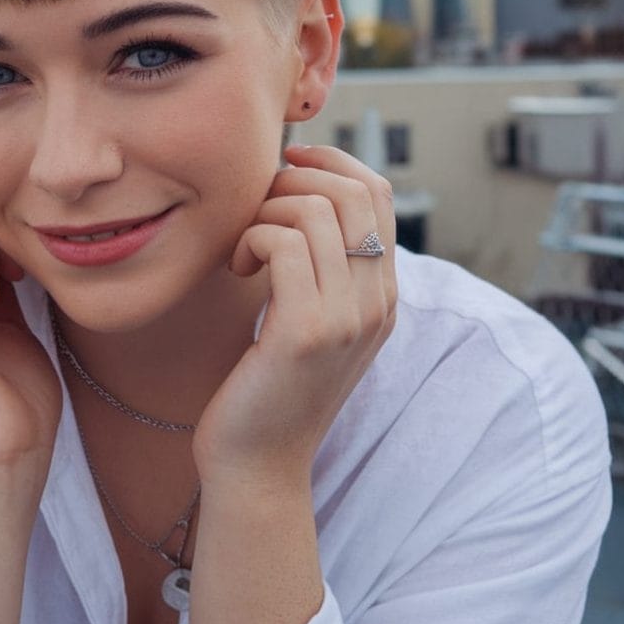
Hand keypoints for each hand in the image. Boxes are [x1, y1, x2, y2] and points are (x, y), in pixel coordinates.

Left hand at [192, 145, 396, 488]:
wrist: (258, 462)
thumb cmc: (270, 382)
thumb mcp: (312, 316)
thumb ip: (324, 265)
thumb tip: (296, 188)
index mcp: (383, 292)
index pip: (377, 191)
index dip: (331, 161)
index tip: (287, 163)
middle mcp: (378, 301)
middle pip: (351, 190)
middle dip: (292, 183)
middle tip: (257, 216)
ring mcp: (349, 317)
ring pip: (315, 210)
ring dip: (265, 214)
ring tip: (246, 250)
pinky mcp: (307, 332)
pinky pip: (285, 242)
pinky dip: (251, 239)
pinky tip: (240, 269)